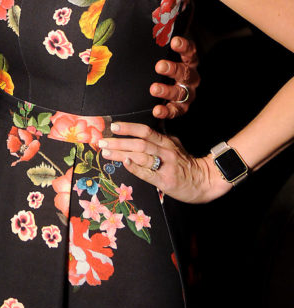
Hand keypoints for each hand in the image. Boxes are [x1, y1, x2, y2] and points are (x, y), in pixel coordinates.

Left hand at [99, 121, 230, 203]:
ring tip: (107, 152)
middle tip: (102, 141)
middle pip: (140, 143)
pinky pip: (148, 173)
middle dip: (119, 141)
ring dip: (122, 153)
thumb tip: (142, 130)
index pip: (146, 131)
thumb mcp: (175, 146)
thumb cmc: (186, 164)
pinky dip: (135, 167)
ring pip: (141, 156)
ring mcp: (165, 166)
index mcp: (166, 142)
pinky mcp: (165, 180)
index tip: (114, 126)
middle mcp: (165, 152)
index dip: (129, 127)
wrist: (205, 181)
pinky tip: (125, 162)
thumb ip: (160, 138)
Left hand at [150, 35, 199, 119]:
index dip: (184, 47)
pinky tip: (157, 110)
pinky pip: (175, 111)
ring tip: (154, 89)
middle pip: (186, 72)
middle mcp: (190, 77)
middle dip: (173, 69)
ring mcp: (187, 93)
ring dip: (167, 91)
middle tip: (160, 66)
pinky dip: (166, 111)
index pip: (189, 52)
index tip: (174, 41)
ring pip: (181, 92)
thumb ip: (154, 48)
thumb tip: (137, 30)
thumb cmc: (158, 69)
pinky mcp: (181, 108)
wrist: (158, 94)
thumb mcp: (157, 58)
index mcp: (187, 62)